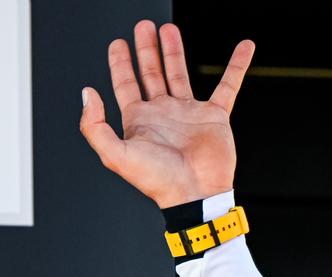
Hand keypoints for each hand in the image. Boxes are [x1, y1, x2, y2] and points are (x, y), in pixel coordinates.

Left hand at [78, 21, 251, 207]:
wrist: (195, 194)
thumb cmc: (157, 181)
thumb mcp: (115, 155)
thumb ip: (95, 126)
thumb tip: (87, 93)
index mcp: (138, 122)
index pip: (125, 85)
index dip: (119, 63)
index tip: (117, 43)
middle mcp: (162, 114)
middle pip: (151, 73)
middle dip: (146, 50)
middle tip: (143, 27)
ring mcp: (188, 113)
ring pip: (180, 73)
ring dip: (174, 51)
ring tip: (169, 29)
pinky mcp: (214, 116)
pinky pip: (228, 84)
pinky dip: (237, 65)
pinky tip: (244, 47)